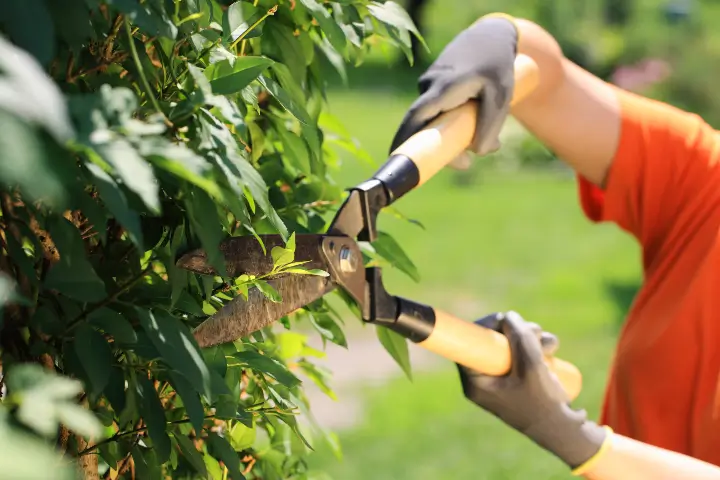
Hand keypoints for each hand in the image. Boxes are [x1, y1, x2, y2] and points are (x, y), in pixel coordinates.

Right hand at [389, 15, 517, 155]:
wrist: (489, 35)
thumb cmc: (495, 65)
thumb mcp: (501, 96)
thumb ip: (490, 126)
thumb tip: (479, 152)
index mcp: (443, 87)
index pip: (416, 116)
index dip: (404, 138)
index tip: (394, 157)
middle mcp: (430, 85)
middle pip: (423, 124)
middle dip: (435, 148)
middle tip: (465, 163)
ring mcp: (429, 84)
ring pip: (433, 119)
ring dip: (451, 134)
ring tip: (480, 137)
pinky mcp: (433, 87)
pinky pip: (437, 111)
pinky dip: (451, 122)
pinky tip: (473, 120)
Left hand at [458, 311, 608, 469]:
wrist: (564, 429)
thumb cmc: (543, 404)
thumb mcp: (531, 367)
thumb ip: (519, 339)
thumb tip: (508, 316)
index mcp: (476, 382)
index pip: (468, 345)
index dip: (485, 326)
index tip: (503, 319)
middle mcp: (485, 378)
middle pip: (491, 340)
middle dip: (516, 331)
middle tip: (536, 331)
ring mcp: (502, 377)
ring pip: (510, 343)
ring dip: (532, 336)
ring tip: (551, 347)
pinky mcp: (517, 376)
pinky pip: (522, 352)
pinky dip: (537, 346)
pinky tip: (552, 351)